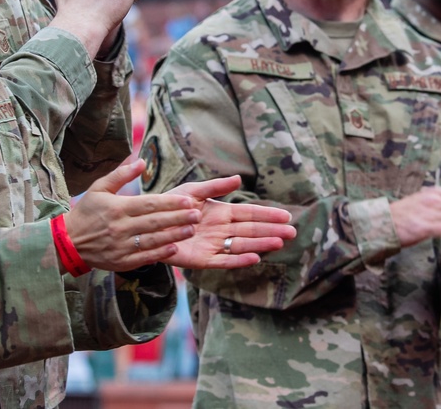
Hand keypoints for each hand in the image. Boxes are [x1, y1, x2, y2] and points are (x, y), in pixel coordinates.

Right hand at [64, 160, 200, 271]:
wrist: (68, 242)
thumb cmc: (86, 212)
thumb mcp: (99, 188)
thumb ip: (121, 175)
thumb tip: (141, 161)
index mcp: (117, 208)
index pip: (149, 204)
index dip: (170, 203)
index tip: (188, 201)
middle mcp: (120, 227)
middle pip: (154, 222)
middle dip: (177, 218)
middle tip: (197, 215)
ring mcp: (121, 246)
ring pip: (152, 240)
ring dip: (173, 235)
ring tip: (191, 230)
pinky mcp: (121, 261)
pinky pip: (145, 257)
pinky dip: (160, 253)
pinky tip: (174, 247)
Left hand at [159, 175, 295, 269]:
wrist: (148, 224)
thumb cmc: (170, 205)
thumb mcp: (192, 191)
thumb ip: (214, 186)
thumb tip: (239, 178)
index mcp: (221, 213)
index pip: (249, 214)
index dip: (267, 215)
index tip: (286, 216)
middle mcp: (221, 230)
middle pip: (251, 230)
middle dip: (271, 231)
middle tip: (292, 232)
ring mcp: (213, 245)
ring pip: (242, 245)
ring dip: (261, 244)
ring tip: (279, 243)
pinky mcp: (202, 259)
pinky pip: (224, 261)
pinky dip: (239, 260)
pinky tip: (254, 257)